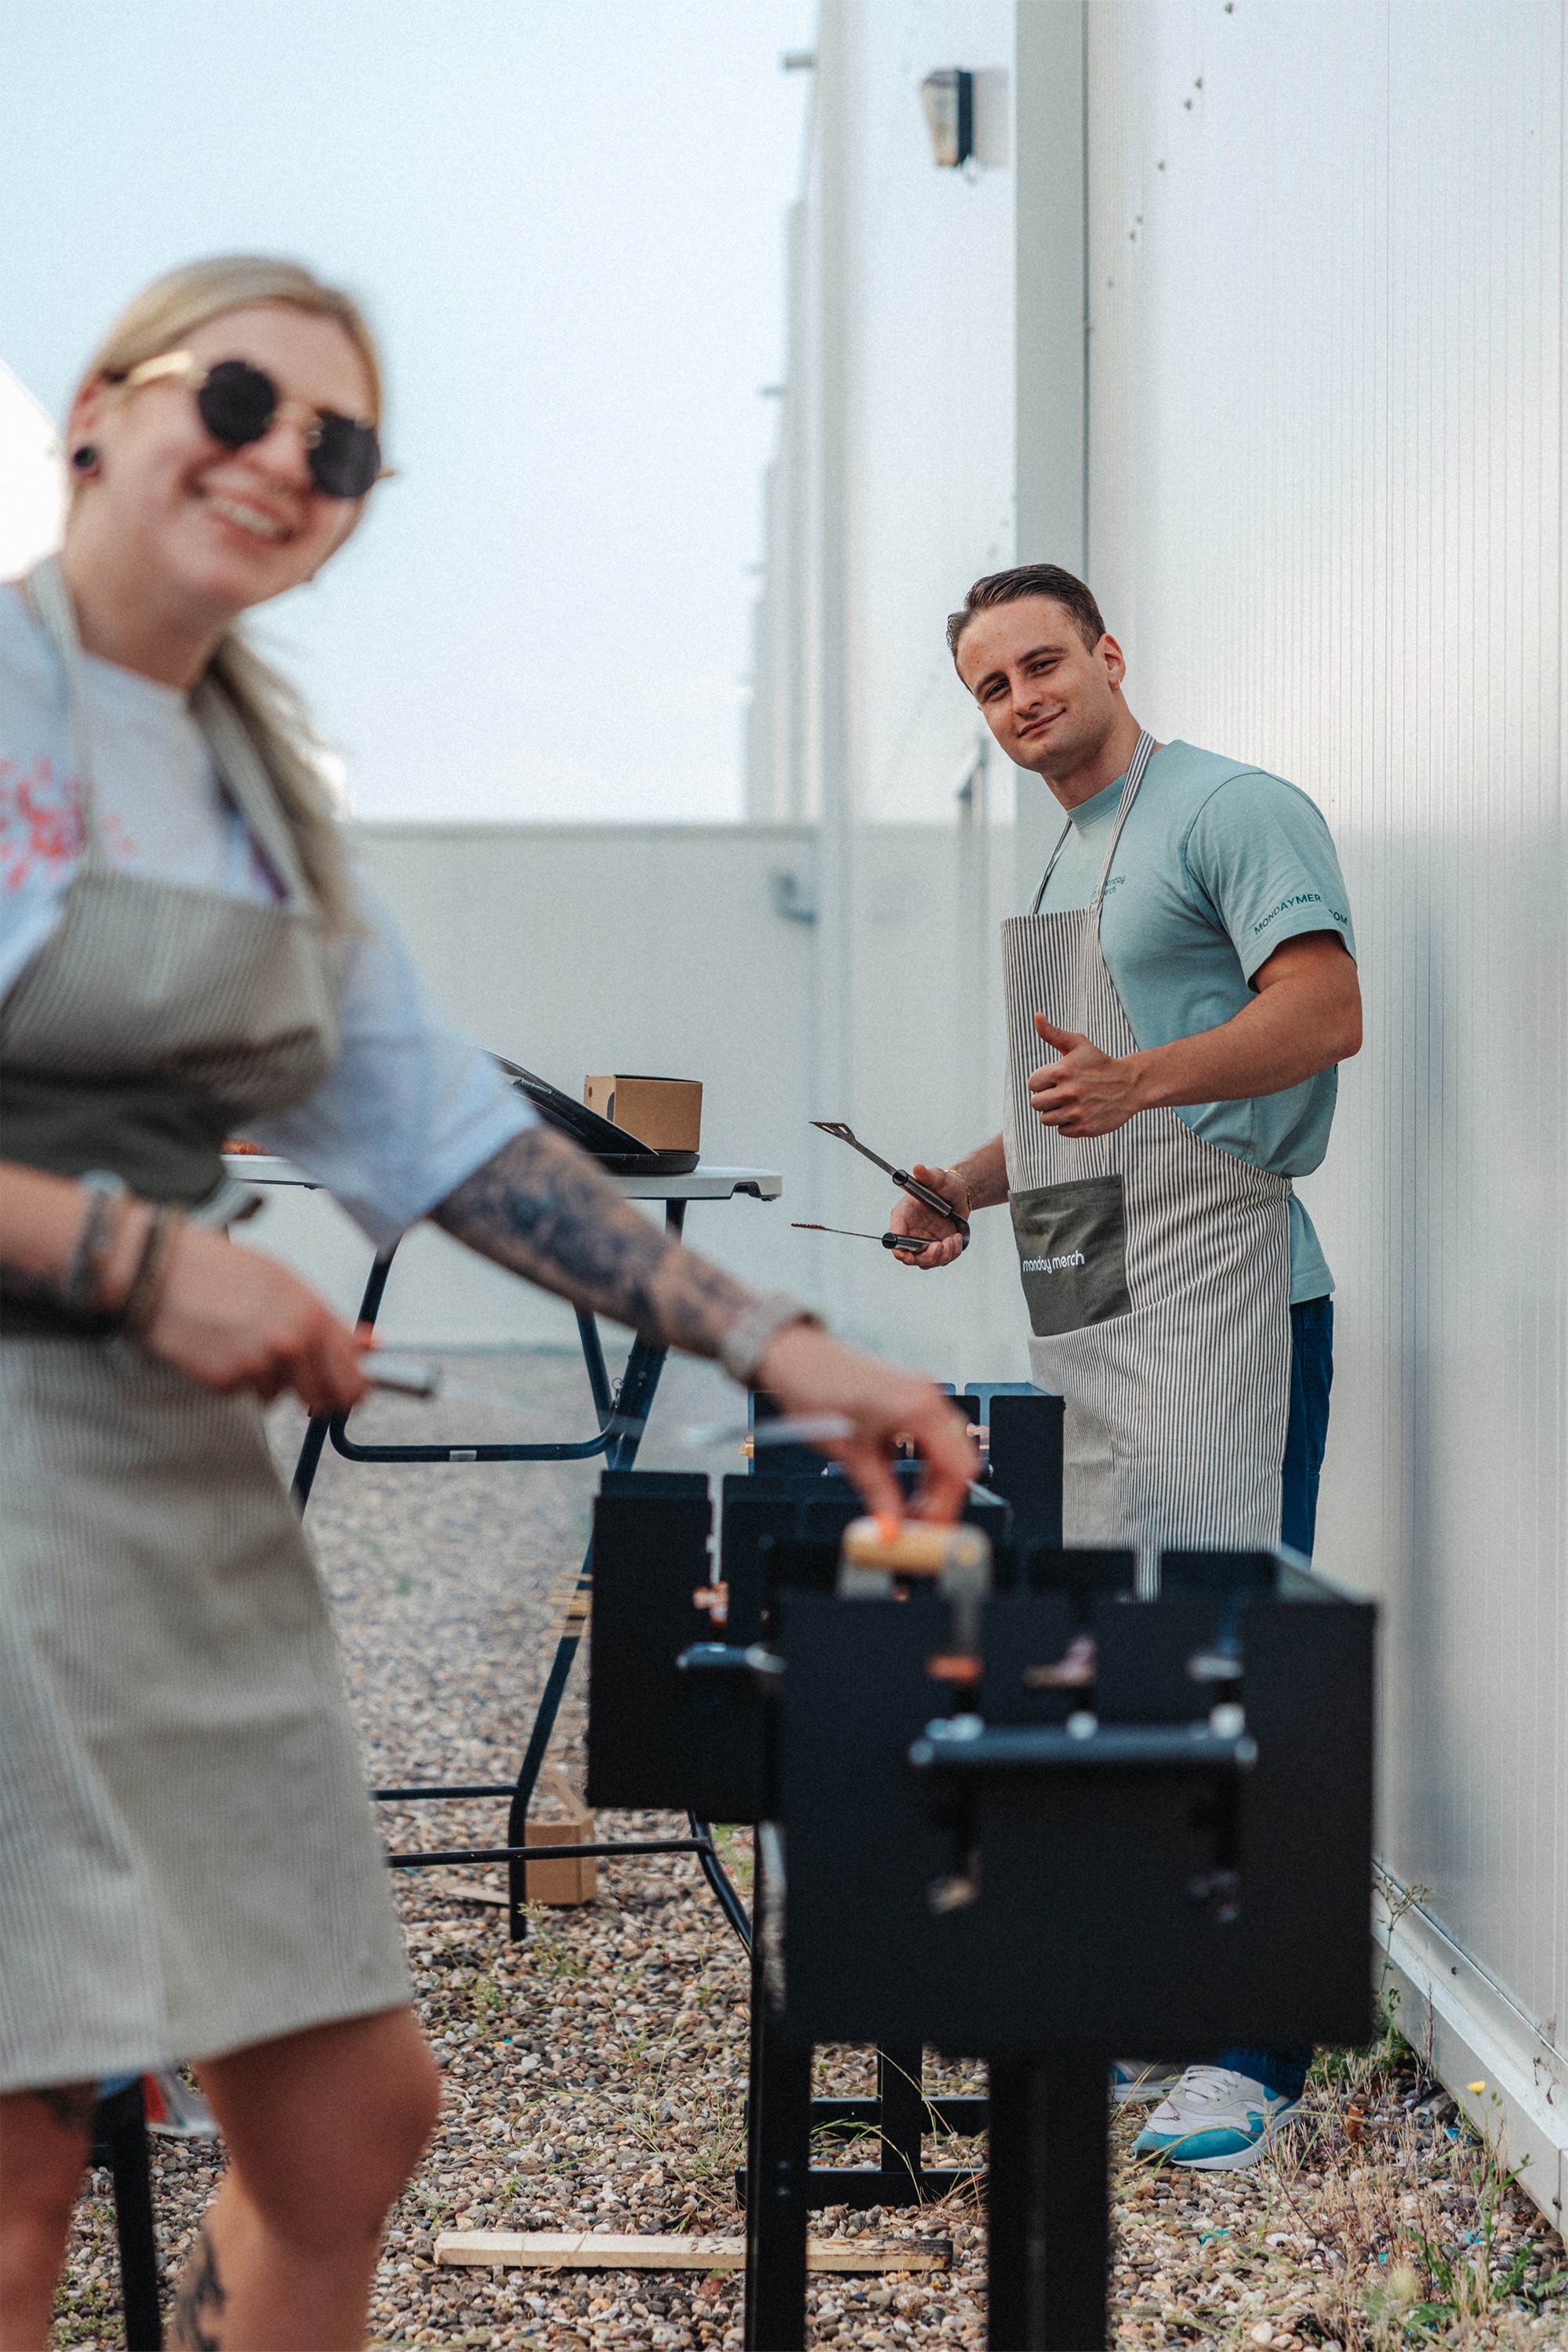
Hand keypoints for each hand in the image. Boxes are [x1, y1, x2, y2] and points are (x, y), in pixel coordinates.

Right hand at [140, 1224, 369, 1417]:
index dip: (353, 1392)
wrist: (162, 1270)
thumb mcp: (286, 1283)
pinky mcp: (226, 1380)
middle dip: (313, 1396)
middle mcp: (291, 1341)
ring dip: (264, 1378)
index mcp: (312, 1314)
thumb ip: (329, 1320)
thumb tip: (371, 1343)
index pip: (354, 1376)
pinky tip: (218, 1345)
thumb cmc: (220, 1269)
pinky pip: (241, 1392)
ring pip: (277, 1394)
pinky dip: (231, 1377)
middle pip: (322, 1399)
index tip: (348, 1395)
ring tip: (240, 1339)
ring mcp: (259, 1364)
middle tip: (293, 1378)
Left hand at [755, 1322, 977, 1522]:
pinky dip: (921, 1463)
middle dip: (942, 1497)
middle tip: (917, 1525)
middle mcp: (928, 1396)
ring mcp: (920, 1393)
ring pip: (947, 1449)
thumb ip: (879, 1494)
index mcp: (919, 1407)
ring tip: (906, 1509)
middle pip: (958, 1460)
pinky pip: (931, 1435)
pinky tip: (898, 1483)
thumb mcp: (850, 1454)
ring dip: (932, 1482)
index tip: (926, 1531)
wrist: (794, 1356)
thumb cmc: (815, 1390)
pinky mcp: (909, 1395)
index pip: (956, 1469)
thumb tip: (893, 1529)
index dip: (945, 1506)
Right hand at [886, 1163, 969, 1268]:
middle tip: (940, 1245)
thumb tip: (918, 1168)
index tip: (908, 1256)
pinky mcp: (936, 1247)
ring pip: (927, 1262)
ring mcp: (923, 1241)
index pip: (895, 1237)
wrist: (960, 1193)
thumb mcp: (938, 1178)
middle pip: (909, 1256)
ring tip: (953, 1238)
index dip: (898, 1249)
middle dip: (926, 1256)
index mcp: (903, 1215)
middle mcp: (910, 1231)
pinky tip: (956, 1238)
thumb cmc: (945, 1184)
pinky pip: (941, 1260)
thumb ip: (928, 1175)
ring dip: (942, 1255)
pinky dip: (951, 1253)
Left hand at [1027, 1015, 1144, 1136]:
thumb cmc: (1099, 1063)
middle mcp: (1068, 1093)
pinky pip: (1061, 1130)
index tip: (1057, 1079)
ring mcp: (1077, 1113)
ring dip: (1056, 1112)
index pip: (1032, 1084)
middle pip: (1036, 1103)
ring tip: (1072, 1102)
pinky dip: (1069, 1124)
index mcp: (1062, 1071)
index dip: (1043, 1081)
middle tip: (1063, 1092)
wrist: (1130, 1085)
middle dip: (1047, 1097)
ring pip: (1046, 1119)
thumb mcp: (1078, 1044)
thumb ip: (1053, 1033)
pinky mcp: (1085, 1129)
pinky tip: (1081, 1112)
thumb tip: (1036, 1016)